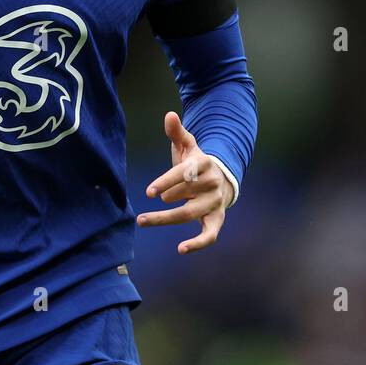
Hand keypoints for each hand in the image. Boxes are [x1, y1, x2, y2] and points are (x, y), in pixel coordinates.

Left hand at [138, 111, 231, 253]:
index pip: (185, 173)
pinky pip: (210, 235)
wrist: (222, 180)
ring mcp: (215, 203)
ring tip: (143, 219)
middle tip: (152, 201)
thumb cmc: (197, 164)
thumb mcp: (189, 147)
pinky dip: (197, 243)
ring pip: (189, 214)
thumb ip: (177, 133)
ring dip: (165, 219)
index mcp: (205, 164)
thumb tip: (169, 114)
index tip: (150, 192)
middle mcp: (212, 184)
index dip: (167, 182)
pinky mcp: (216, 220)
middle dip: (167, 197)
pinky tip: (181, 249)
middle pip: (185, 194)